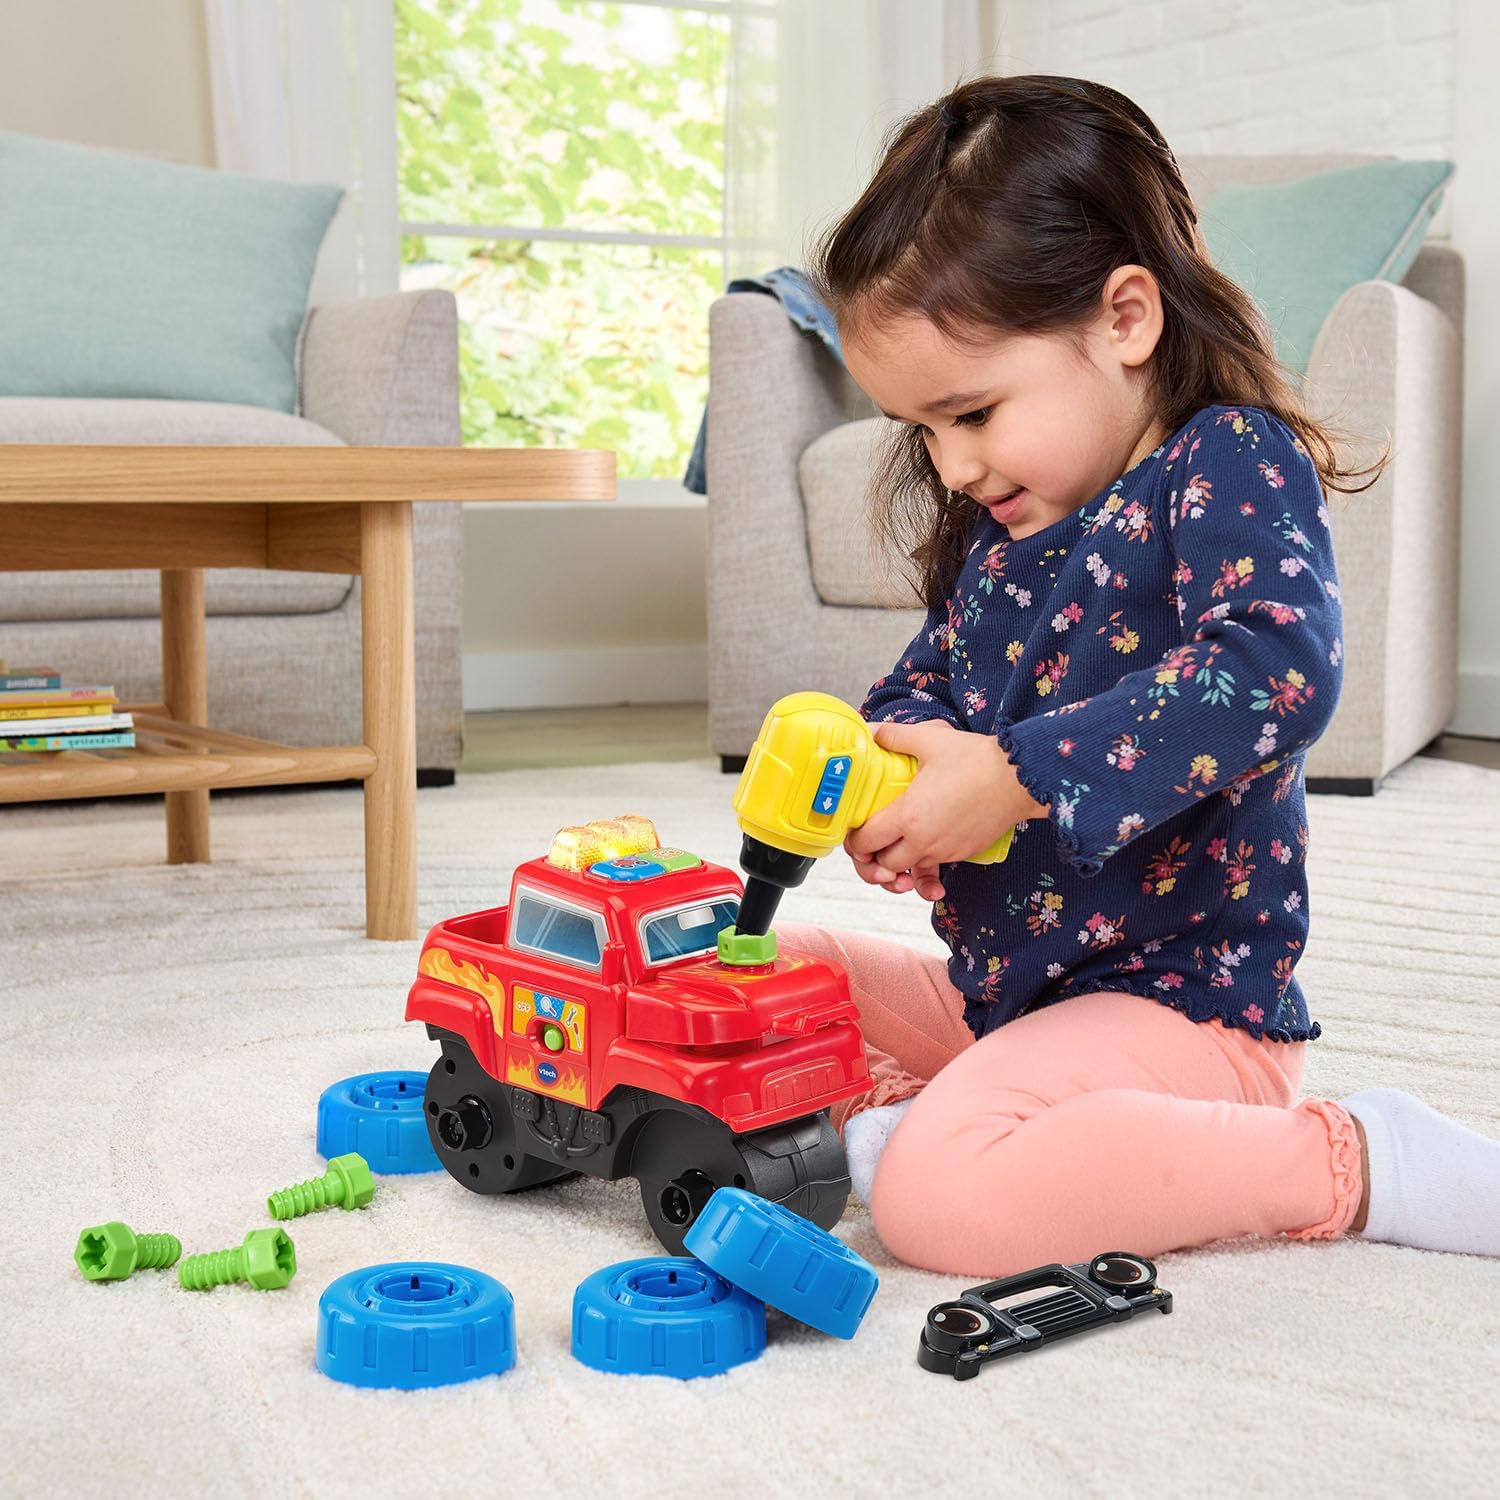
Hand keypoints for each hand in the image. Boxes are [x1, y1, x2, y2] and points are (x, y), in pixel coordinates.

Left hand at [844, 720, 1048, 898]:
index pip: (865, 843)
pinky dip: (924, 869)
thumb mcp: (931, 740)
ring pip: (908, 871)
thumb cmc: (977, 760)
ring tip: (894, 852)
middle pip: (883, 866)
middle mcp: (923, 841)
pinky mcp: (962, 854)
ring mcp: (944, 851)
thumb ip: (896, 737)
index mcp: (908, 816)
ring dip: (898, 866)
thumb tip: (874, 730)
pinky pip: (934, 869)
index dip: (854, 841)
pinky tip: (922, 860)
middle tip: (871, 843)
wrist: (1020, 778)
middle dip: (872, 858)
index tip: (855, 831)